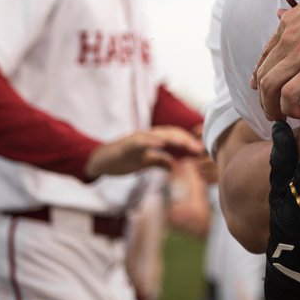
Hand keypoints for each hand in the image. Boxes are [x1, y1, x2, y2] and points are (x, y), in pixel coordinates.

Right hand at [83, 126, 202, 178]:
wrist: (98, 161)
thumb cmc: (121, 160)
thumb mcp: (143, 163)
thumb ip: (158, 161)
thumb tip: (173, 166)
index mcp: (151, 140)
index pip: (174, 137)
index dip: (187, 142)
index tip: (200, 150)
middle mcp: (146, 135)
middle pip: (170, 133)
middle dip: (186, 140)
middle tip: (199, 149)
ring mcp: (137, 138)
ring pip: (159, 134)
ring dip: (175, 139)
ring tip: (188, 145)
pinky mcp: (126, 143)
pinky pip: (141, 140)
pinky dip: (152, 141)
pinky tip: (162, 144)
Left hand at [253, 0, 299, 119]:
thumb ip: (297, 10)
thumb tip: (283, 14)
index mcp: (289, 24)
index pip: (265, 56)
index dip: (261, 76)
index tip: (263, 90)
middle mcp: (289, 39)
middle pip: (263, 75)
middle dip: (264, 98)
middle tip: (274, 111)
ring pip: (269, 87)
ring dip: (272, 108)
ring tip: (282, 118)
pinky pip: (290, 93)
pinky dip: (288, 108)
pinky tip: (299, 112)